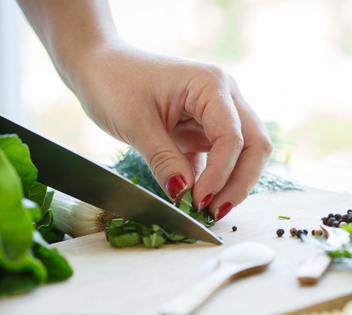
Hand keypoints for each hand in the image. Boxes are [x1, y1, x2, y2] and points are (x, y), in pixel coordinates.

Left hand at [63, 44, 272, 219]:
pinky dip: (214, 181)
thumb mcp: (135, 123)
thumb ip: (164, 160)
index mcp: (211, 84)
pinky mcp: (204, 130)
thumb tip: (184, 195)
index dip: (220, 174)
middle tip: (217, 211)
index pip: (232, 136)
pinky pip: (221, 159)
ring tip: (208, 211)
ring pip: (244, 154)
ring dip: (231, 184)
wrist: (97, 66)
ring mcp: (217, 113)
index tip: (199, 201)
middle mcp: (224, 96)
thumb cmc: (113, 82)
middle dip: (240, 182)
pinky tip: (197, 201)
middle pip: (254, 145)